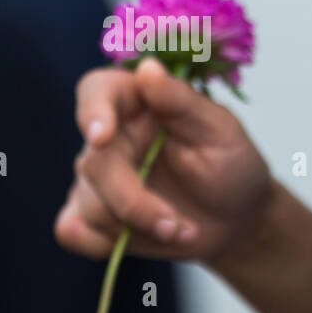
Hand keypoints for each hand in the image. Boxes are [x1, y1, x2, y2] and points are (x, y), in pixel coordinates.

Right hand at [55, 58, 273, 266]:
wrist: (238, 219)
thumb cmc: (234, 167)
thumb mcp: (222, 132)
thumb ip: (183, 102)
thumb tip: (148, 68)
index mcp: (139, 103)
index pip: (98, 91)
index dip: (93, 111)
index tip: (102, 137)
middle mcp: (111, 137)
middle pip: (93, 164)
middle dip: (135, 203)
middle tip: (177, 225)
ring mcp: (98, 178)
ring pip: (88, 203)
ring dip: (138, 228)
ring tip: (183, 231)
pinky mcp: (94, 214)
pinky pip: (73, 231)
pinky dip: (102, 244)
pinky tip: (137, 242)